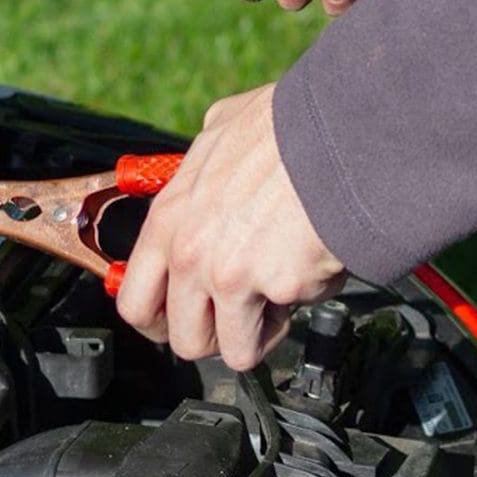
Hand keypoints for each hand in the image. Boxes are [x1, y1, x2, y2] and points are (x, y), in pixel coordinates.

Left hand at [114, 84, 346, 369]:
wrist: (342, 132)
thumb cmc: (289, 127)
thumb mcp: (221, 131)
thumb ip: (203, 166)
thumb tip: (210, 167)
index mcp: (169, 220)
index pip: (134, 301)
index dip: (159, 323)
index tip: (181, 320)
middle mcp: (191, 254)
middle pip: (185, 341)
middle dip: (215, 337)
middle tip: (239, 315)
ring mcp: (231, 275)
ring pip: (236, 350)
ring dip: (260, 331)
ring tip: (281, 291)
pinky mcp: (279, 287)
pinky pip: (292, 319)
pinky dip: (305, 300)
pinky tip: (313, 262)